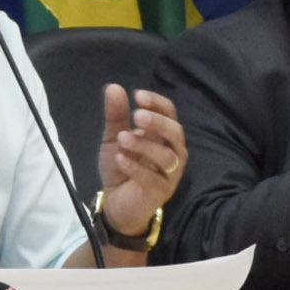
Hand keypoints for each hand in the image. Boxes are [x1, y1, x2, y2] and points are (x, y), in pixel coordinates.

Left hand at [95, 81, 185, 244]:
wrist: (116, 203)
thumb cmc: (121, 167)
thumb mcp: (114, 138)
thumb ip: (116, 115)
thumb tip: (113, 86)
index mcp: (164, 135)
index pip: (170, 113)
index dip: (157, 103)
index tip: (138, 96)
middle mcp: (173, 152)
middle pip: (175, 133)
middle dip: (158, 122)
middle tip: (136, 116)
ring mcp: (170, 174)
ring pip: (167, 157)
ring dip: (144, 145)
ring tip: (122, 139)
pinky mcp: (161, 192)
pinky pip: (153, 179)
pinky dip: (136, 168)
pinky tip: (121, 159)